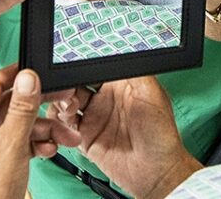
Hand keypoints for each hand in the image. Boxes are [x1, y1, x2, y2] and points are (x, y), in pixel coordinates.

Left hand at [0, 66, 80, 198]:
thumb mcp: (10, 145)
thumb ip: (21, 109)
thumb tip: (28, 77)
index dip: (18, 73)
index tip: (40, 70)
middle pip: (15, 104)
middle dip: (42, 105)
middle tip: (64, 100)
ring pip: (24, 124)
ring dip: (47, 129)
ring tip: (65, 137)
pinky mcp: (2, 159)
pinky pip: (24, 142)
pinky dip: (40, 144)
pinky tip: (50, 150)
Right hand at [52, 77, 200, 198]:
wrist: (156, 171)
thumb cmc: (161, 133)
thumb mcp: (151, 93)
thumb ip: (132, 69)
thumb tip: (117, 50)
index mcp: (119, 83)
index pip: (93, 67)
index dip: (80, 66)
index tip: (71, 66)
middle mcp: (104, 99)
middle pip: (75, 83)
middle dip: (66, 84)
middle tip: (67, 91)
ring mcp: (94, 119)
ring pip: (65, 103)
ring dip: (62, 103)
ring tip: (70, 109)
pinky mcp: (85, 139)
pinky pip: (63, 127)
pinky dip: (59, 124)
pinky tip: (68, 126)